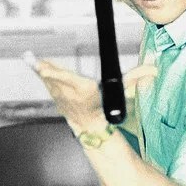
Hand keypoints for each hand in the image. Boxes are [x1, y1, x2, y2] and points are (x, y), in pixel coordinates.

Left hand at [35, 60, 156, 133]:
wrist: (92, 126)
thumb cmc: (106, 105)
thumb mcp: (123, 91)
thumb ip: (137, 78)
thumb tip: (154, 70)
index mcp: (86, 91)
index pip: (70, 81)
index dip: (58, 75)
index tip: (46, 68)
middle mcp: (71, 95)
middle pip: (56, 80)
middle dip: (46, 72)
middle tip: (36, 62)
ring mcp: (61, 97)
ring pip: (49, 81)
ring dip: (41, 70)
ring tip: (32, 59)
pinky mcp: (56, 96)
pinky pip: (47, 83)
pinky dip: (41, 73)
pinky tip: (35, 63)